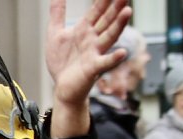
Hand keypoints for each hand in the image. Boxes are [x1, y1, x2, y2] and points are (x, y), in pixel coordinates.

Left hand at [46, 0, 131, 137]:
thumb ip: (57, 14)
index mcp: (85, 29)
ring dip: (118, 25)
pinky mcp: (92, 68)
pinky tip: (122, 53)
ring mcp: (94, 53)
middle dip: (116, 7)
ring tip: (127, 12)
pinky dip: (113, 58)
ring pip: (109, 36)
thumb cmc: (62, 62)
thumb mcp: (55, 33)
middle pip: (107, 20)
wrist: (62, 87)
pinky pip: (104, 63)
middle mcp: (93, 39)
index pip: (97, 10)